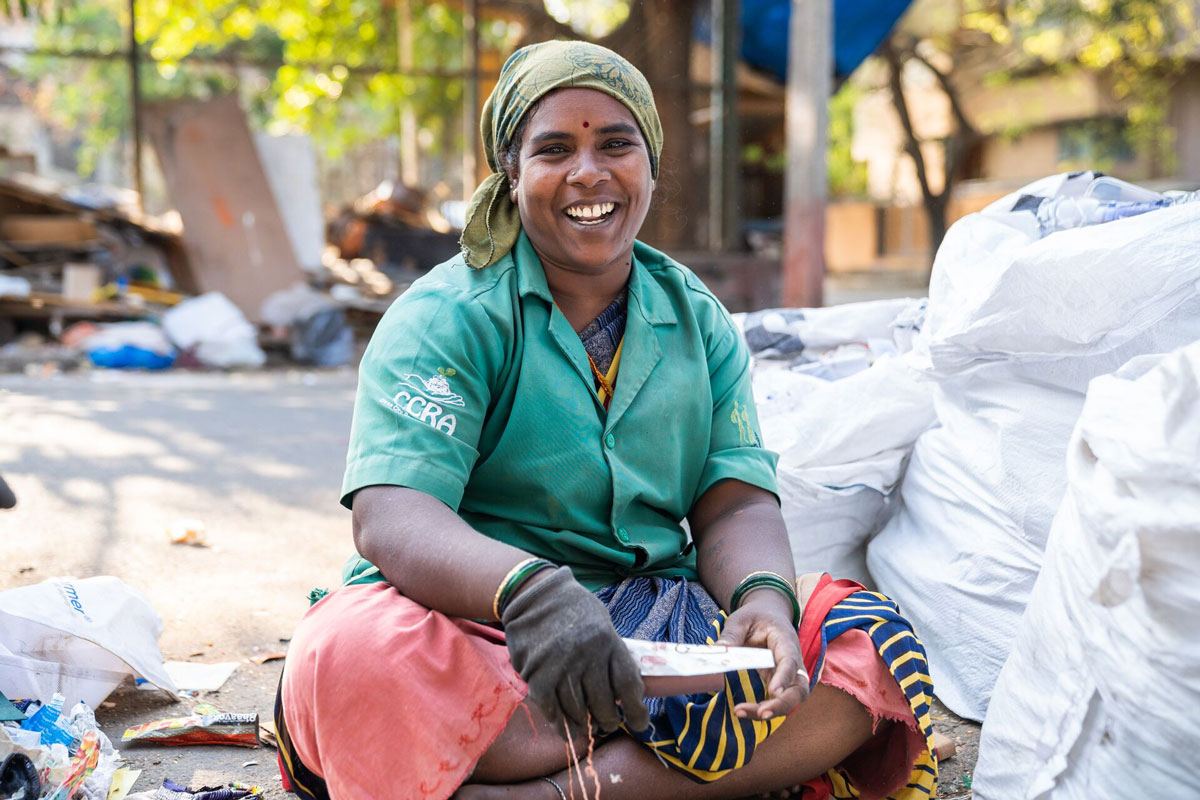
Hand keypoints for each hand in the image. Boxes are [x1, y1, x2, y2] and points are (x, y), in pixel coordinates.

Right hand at [501, 567, 649, 736]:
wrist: (532, 594)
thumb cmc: (573, 609)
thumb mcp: (602, 622)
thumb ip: (613, 653)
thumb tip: (628, 689)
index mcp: (607, 640)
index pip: (628, 685)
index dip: (636, 710)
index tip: (639, 723)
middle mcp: (586, 655)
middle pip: (604, 704)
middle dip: (608, 720)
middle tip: (608, 724)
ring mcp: (560, 666)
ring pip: (578, 711)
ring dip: (585, 725)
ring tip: (587, 728)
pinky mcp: (536, 675)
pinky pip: (552, 710)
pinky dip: (560, 724)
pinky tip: (566, 729)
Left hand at [715, 593, 807, 719]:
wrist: (768, 615)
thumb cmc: (756, 616)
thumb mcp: (740, 619)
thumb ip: (731, 634)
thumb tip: (718, 651)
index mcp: (785, 640)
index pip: (790, 661)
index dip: (784, 677)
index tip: (773, 692)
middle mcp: (793, 660)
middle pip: (799, 688)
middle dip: (782, 704)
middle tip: (762, 713)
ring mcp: (789, 674)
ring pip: (790, 699)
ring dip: (771, 710)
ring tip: (742, 712)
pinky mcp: (779, 682)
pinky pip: (776, 700)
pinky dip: (763, 708)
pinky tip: (743, 711)